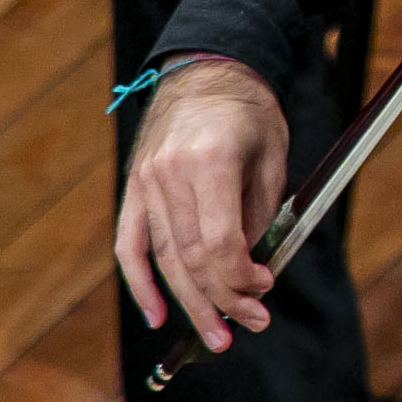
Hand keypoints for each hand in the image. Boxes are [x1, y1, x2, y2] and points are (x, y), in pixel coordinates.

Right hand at [114, 58, 288, 354]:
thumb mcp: (272, 155)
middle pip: (189, 257)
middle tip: (248, 327)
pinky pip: (130, 243)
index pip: (218, 242)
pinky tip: (156, 314)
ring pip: (162, 257)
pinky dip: (140, 282)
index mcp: (209, 161)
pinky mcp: (133, 186)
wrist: (207, 68)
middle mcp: (169, 174)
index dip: (240, 277)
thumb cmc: (250, 110)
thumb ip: (259, 213)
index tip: (264, 290)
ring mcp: (145, 181)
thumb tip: (250, 270)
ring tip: (215, 334)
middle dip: (220, 298)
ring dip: (189, 301)